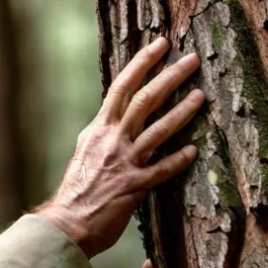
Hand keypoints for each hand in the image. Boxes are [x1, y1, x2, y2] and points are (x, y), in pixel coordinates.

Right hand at [36, 38, 204, 257]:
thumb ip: (101, 134)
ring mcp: (123, 163)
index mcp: (98, 129)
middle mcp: (111, 141)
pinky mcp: (133, 187)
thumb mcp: (84, 152)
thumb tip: (110, 118)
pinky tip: (194, 150)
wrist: (66, 223)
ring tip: (201, 95)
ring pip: (157, 129)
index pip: (121, 88)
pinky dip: (178, 159)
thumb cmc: (76, 190)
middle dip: (169, 76)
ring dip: (181, 110)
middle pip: (143, 100)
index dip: (142, 63)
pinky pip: (161, 169)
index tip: (160, 44)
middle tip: (190, 59)